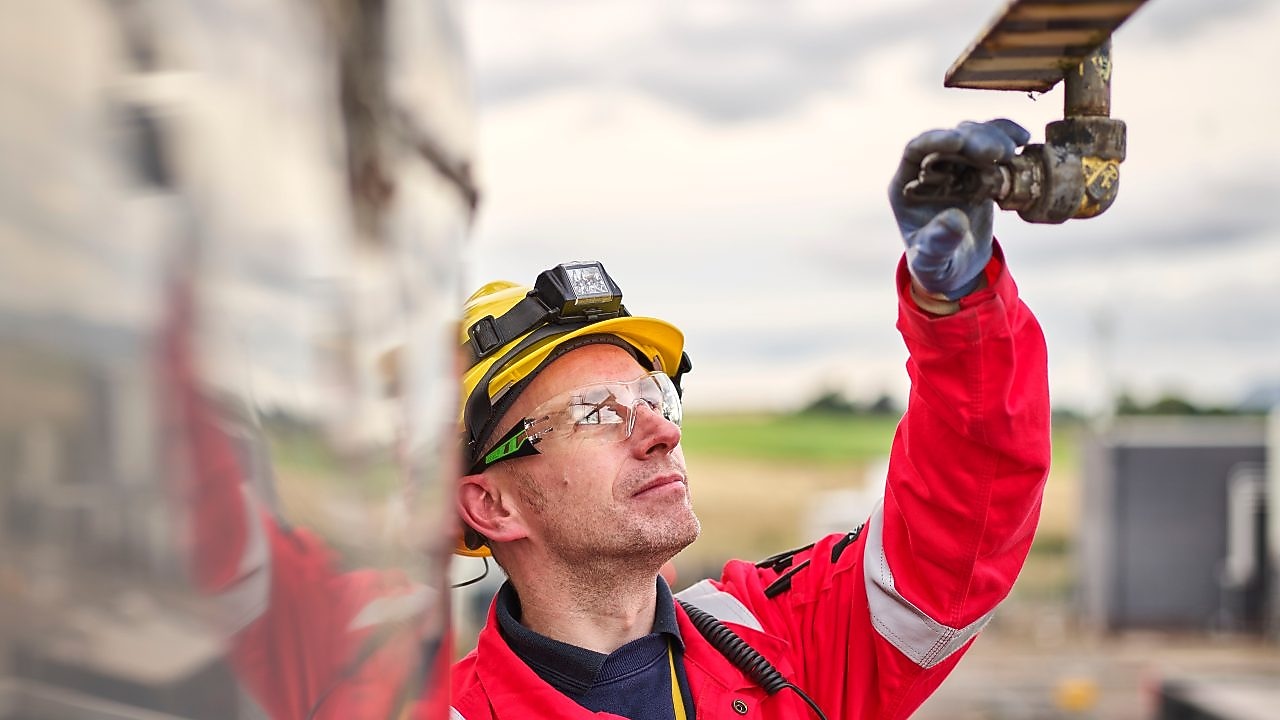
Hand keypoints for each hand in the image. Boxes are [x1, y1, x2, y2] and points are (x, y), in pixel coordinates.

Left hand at [888, 119, 1029, 299]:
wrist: (958, 268)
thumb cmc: (937, 265)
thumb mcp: (933, 262)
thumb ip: (939, 243)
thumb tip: (955, 219)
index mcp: (906, 188)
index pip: (915, 151)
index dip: (935, 141)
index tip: (958, 140)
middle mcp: (929, 172)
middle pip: (950, 139)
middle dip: (973, 139)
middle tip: (997, 152)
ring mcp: (956, 168)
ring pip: (972, 135)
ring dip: (993, 136)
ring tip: (1011, 152)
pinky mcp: (979, 170)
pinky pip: (992, 145)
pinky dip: (1008, 137)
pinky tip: (1024, 139)